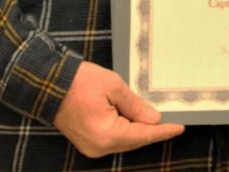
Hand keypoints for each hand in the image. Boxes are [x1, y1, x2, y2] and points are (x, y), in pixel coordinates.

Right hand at [54, 61, 183, 157]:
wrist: (49, 84)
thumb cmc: (80, 81)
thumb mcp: (114, 86)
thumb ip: (135, 105)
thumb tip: (154, 119)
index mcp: (107, 134)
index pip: (142, 135)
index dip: (163, 131)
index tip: (179, 127)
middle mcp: (99, 147)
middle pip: (134, 141)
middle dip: (152, 131)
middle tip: (171, 121)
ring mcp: (91, 147)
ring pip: (124, 141)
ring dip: (138, 130)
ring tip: (155, 117)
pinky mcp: (87, 141)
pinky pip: (113, 139)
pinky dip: (125, 130)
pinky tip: (134, 118)